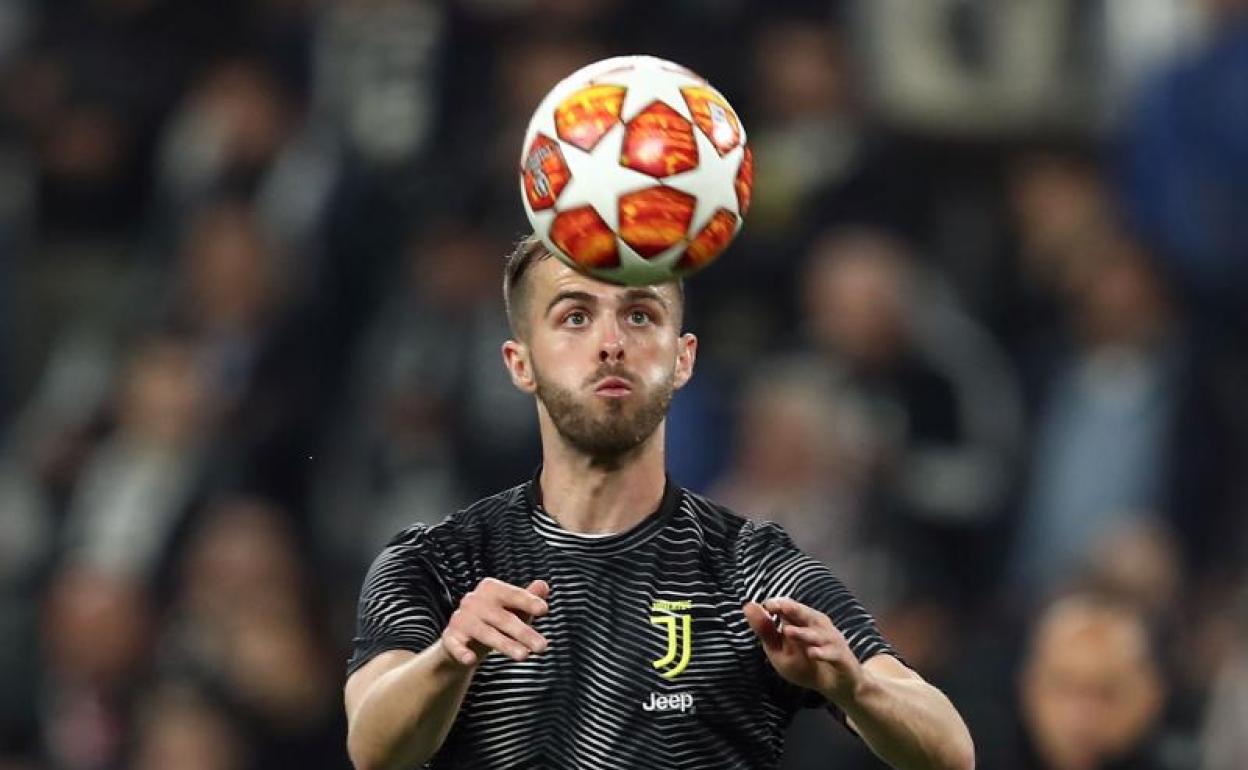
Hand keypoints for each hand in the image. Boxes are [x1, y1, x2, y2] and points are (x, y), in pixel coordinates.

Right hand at [440, 578, 549, 666]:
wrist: (464, 640)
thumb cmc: (495, 621)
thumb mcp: (514, 609)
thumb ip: (528, 599)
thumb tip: (543, 585)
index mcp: (490, 589)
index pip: (512, 594)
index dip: (528, 601)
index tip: (544, 610)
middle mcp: (473, 600)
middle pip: (502, 617)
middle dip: (523, 632)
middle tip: (542, 647)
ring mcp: (460, 619)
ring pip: (484, 633)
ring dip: (504, 644)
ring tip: (524, 656)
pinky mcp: (449, 638)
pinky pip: (455, 646)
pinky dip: (462, 652)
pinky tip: (471, 660)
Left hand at [743, 597, 865, 704]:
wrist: (836, 685)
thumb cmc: (805, 664)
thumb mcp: (779, 649)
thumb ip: (766, 630)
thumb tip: (748, 605)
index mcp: (803, 622)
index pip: (791, 608)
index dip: (780, 605)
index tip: (768, 605)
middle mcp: (819, 627)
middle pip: (807, 615)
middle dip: (794, 610)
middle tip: (781, 606)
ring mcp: (831, 642)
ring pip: (818, 634)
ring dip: (804, 633)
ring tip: (788, 631)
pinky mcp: (840, 658)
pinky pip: (832, 654)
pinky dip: (823, 653)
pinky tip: (812, 653)